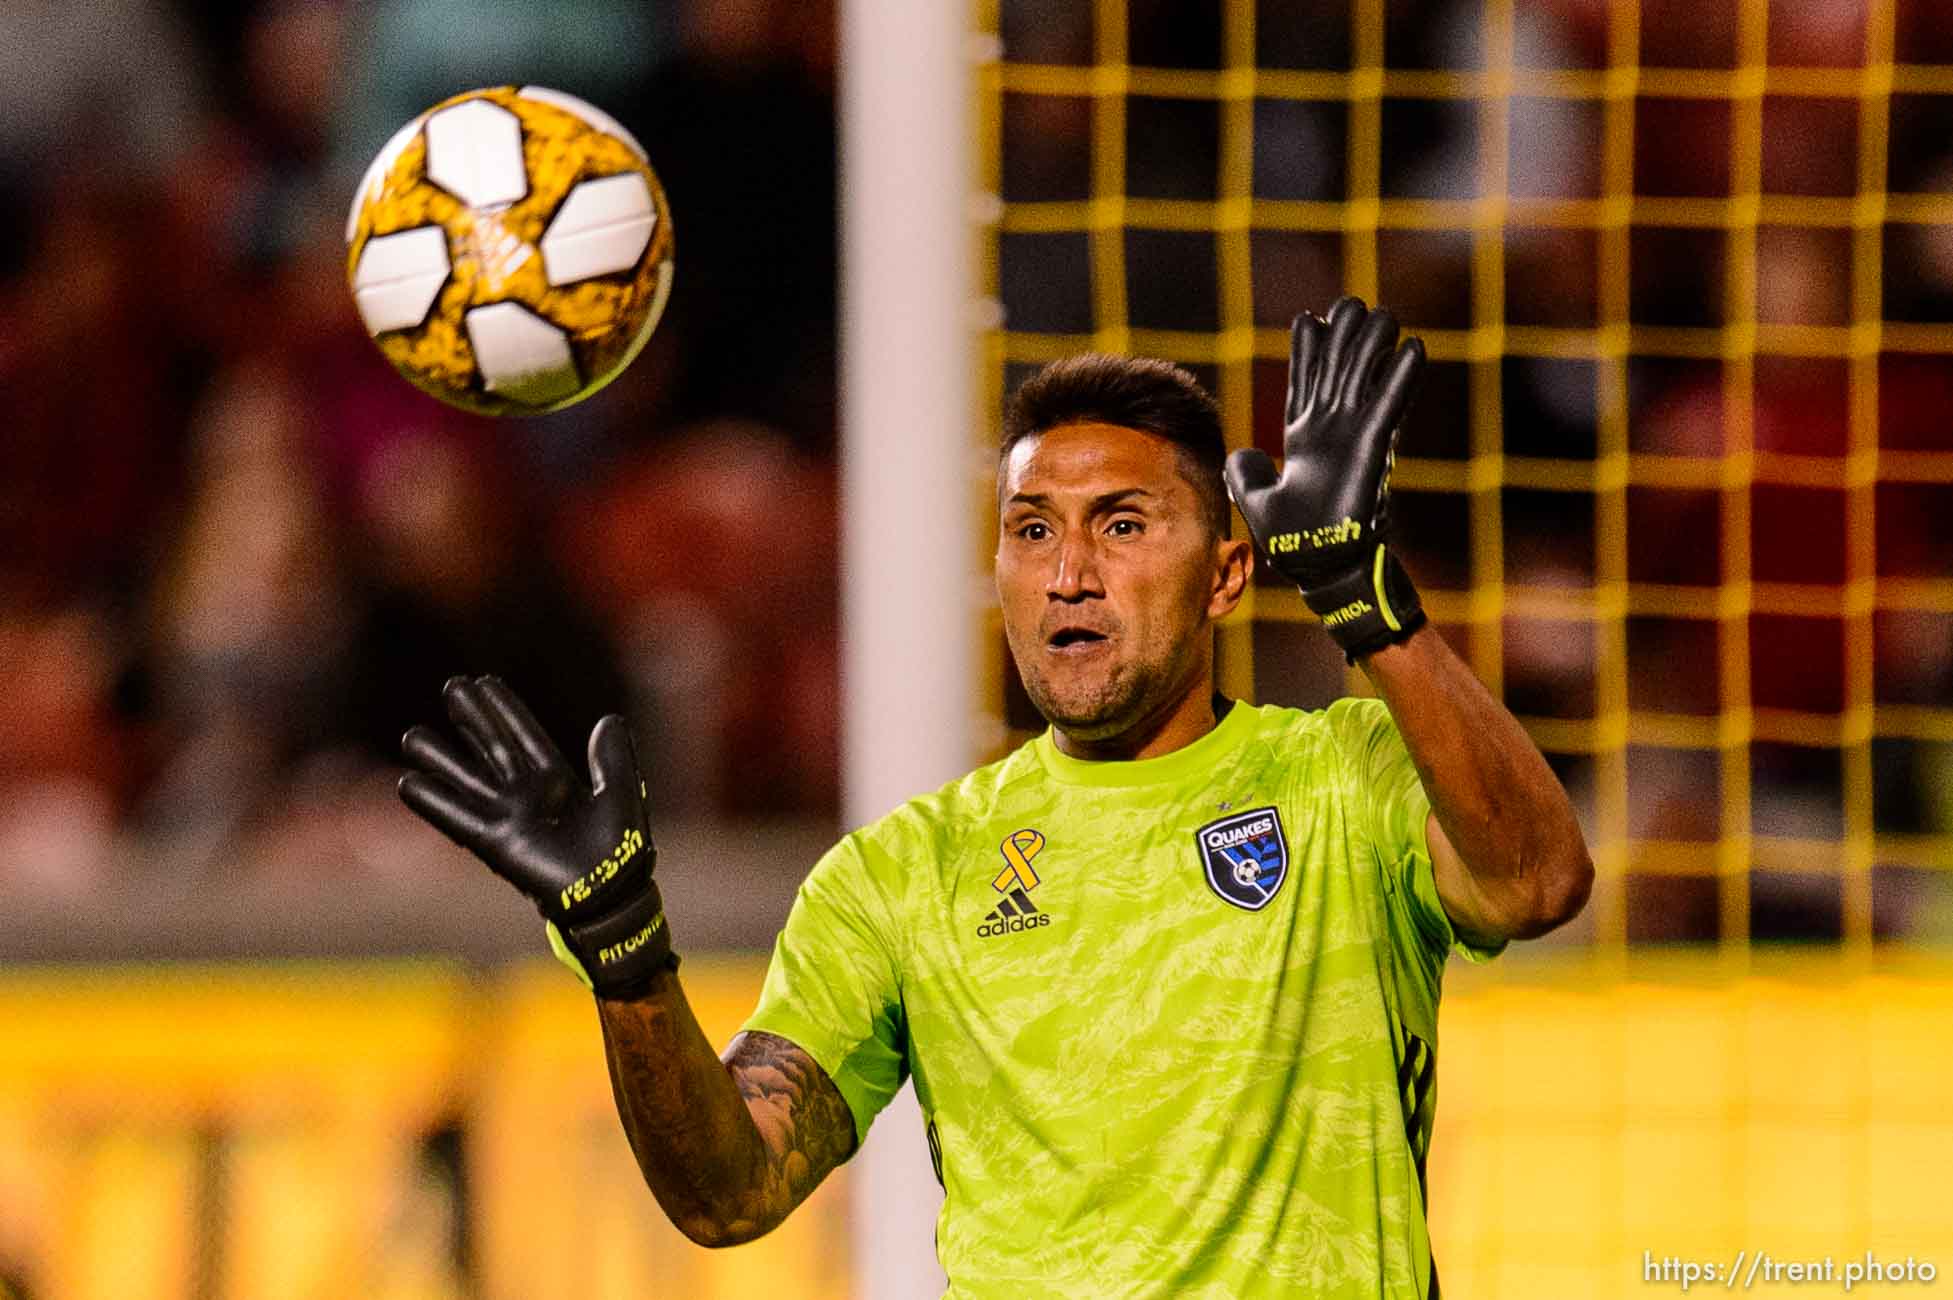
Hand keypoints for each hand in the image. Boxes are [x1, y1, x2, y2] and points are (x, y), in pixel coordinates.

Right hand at [398, 675, 673, 995]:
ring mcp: (509, 817)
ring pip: (468, 779)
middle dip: (473, 719)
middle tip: (450, 686)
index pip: (525, 735)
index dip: (505, 710)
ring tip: (412, 735)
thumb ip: (613, 757)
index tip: (484, 682)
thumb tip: (609, 719)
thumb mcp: (621, 792)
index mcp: (558, 780)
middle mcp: (528, 794)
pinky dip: (434, 803)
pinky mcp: (496, 844)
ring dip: (441, 757)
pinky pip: (458, 818)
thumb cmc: (621, 850)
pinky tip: (407, 784)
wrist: (610, 896)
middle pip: (493, 747)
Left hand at [1225, 295, 1427, 659]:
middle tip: (1351, 303)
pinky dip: (1399, 379)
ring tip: (1382, 313)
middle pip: (1337, 373)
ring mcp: (1352, 440)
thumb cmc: (1294, 544)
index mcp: (1304, 443)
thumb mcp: (1255, 502)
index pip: (1305, 386)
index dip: (1307, 354)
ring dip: (1372, 347)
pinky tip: (1411, 348)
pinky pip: (1388, 407)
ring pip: (1363, 380)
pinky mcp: (1372, 451)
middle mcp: (1330, 435)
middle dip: (1343, 338)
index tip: (1310, 320)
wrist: (1323, 571)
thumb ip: (1246, 474)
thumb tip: (1244, 453)